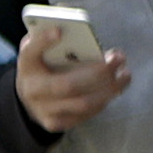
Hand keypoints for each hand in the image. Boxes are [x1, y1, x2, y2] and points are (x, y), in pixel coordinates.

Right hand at [11, 26, 131, 137]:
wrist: (30, 98)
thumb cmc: (43, 66)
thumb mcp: (44, 48)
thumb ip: (55, 37)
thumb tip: (79, 29)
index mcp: (26, 64)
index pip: (30, 52)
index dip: (43, 41)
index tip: (60, 31)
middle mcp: (31, 90)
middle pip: (67, 85)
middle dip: (99, 72)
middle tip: (119, 58)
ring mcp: (42, 110)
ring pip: (83, 103)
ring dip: (110, 88)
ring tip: (125, 75)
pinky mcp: (55, 123)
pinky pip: (86, 114)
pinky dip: (104, 100)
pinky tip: (114, 89)